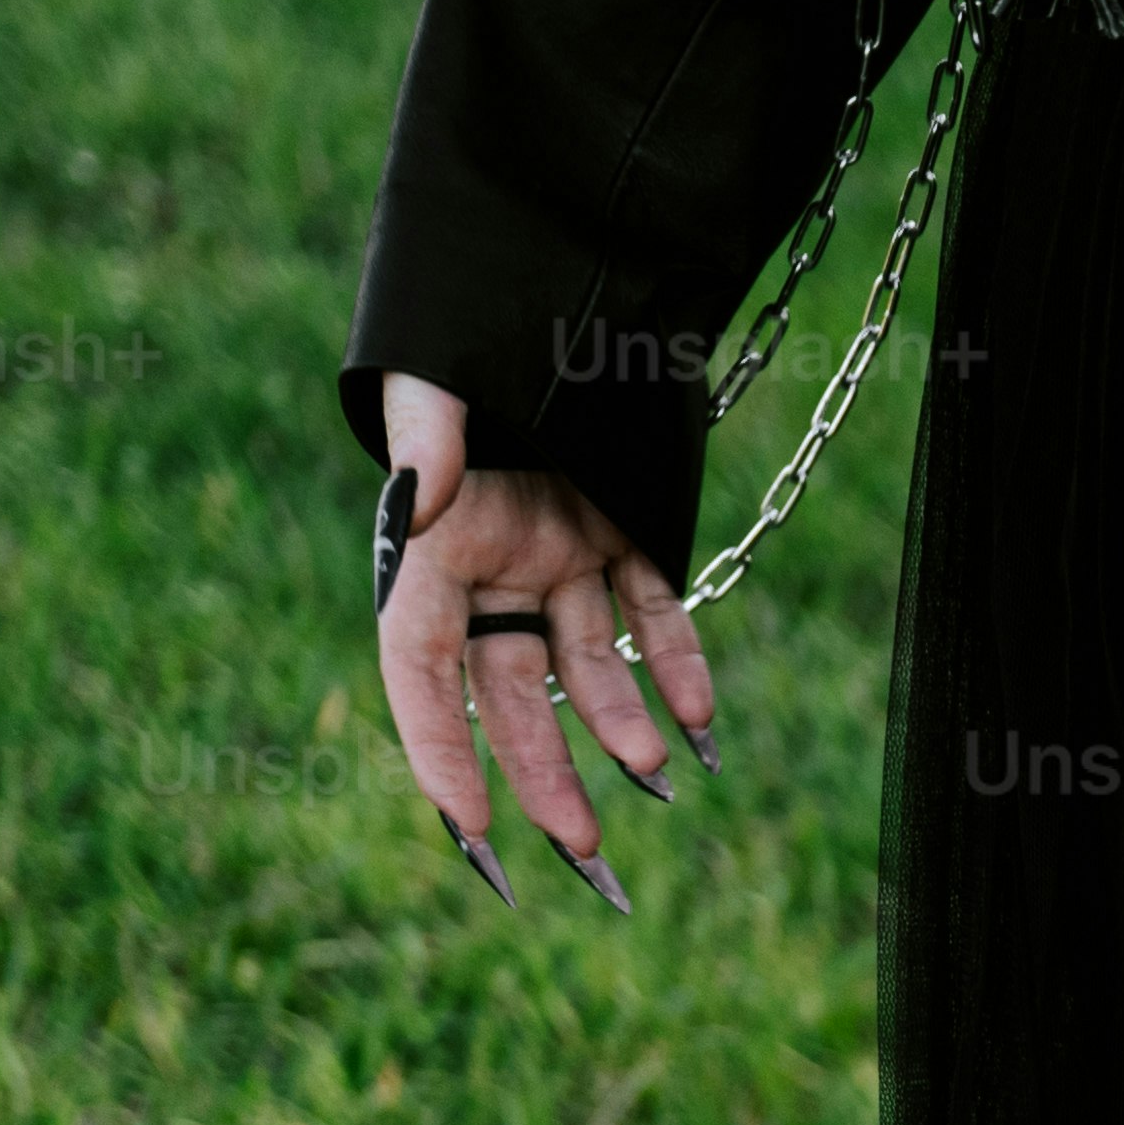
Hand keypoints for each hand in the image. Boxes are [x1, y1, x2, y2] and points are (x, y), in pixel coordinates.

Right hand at [367, 373, 708, 903]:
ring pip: (582, 667)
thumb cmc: (481, 327)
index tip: (467, 825)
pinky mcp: (615, 530)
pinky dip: (675, 664)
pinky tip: (702, 726)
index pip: (421, 668)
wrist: (561, 275)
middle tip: (581, 849)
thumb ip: (427, 439)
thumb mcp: (439, 377)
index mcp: (429, 545)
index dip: (438, 747)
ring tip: (651, 783)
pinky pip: (648, 612)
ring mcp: (552, 550)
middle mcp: (487, 564)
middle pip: (507, 693)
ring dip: (615, 727)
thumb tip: (422, 501)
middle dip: (540, 772)